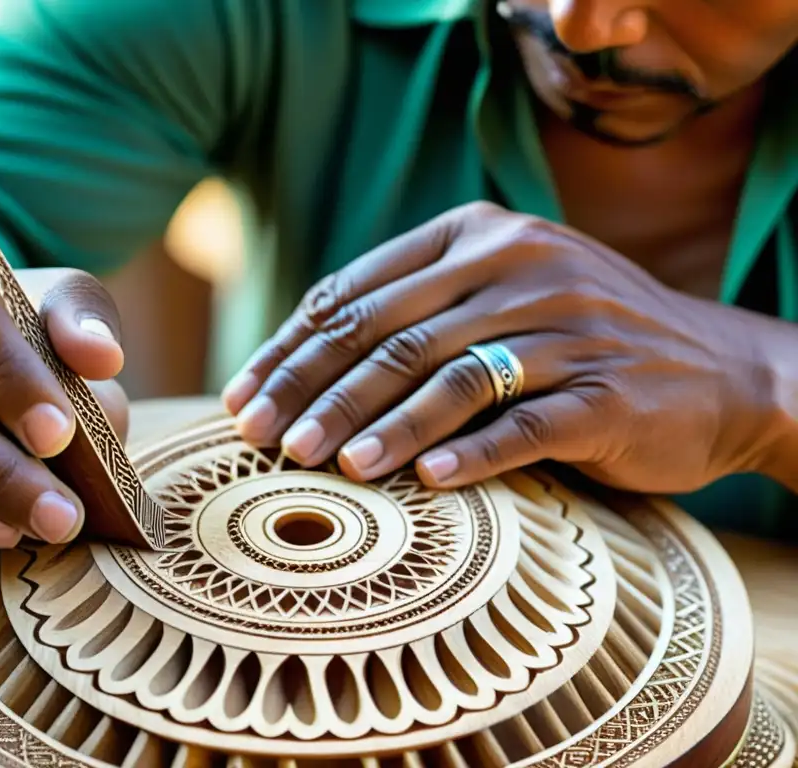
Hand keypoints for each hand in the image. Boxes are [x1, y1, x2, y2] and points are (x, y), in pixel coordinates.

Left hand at [222, 202, 779, 493]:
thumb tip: (300, 356)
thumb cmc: (579, 336)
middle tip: (265, 438)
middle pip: (391, 334)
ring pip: (451, 378)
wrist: (718, 368)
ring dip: (381, 425)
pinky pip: (526, 424)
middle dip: (316, 390)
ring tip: (328, 464)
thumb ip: (415, 307)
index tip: (244, 397)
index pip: (358, 292)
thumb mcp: (497, 294)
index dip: (292, 348)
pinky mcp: (609, 392)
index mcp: (478, 235)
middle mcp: (521, 267)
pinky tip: (426, 481)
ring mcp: (569, 328)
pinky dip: (472, 453)